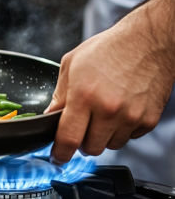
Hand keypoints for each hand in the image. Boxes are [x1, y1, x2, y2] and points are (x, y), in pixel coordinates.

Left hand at [46, 0, 174, 163]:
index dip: (60, 152)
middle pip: (89, 148)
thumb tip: (50, 117)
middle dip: (81, 141)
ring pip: (109, 145)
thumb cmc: (108, 49)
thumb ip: (59, 95)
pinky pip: (129, 138)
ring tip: (103, 111)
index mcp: (84, 95)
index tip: (57, 156)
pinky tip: (120, 109)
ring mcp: (130, 117)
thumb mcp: (72, 65)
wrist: (147, 41)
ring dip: (102, 135)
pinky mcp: (148, 120)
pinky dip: (121, 129)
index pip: (68, 138)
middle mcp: (108, 109)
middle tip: (82, 124)